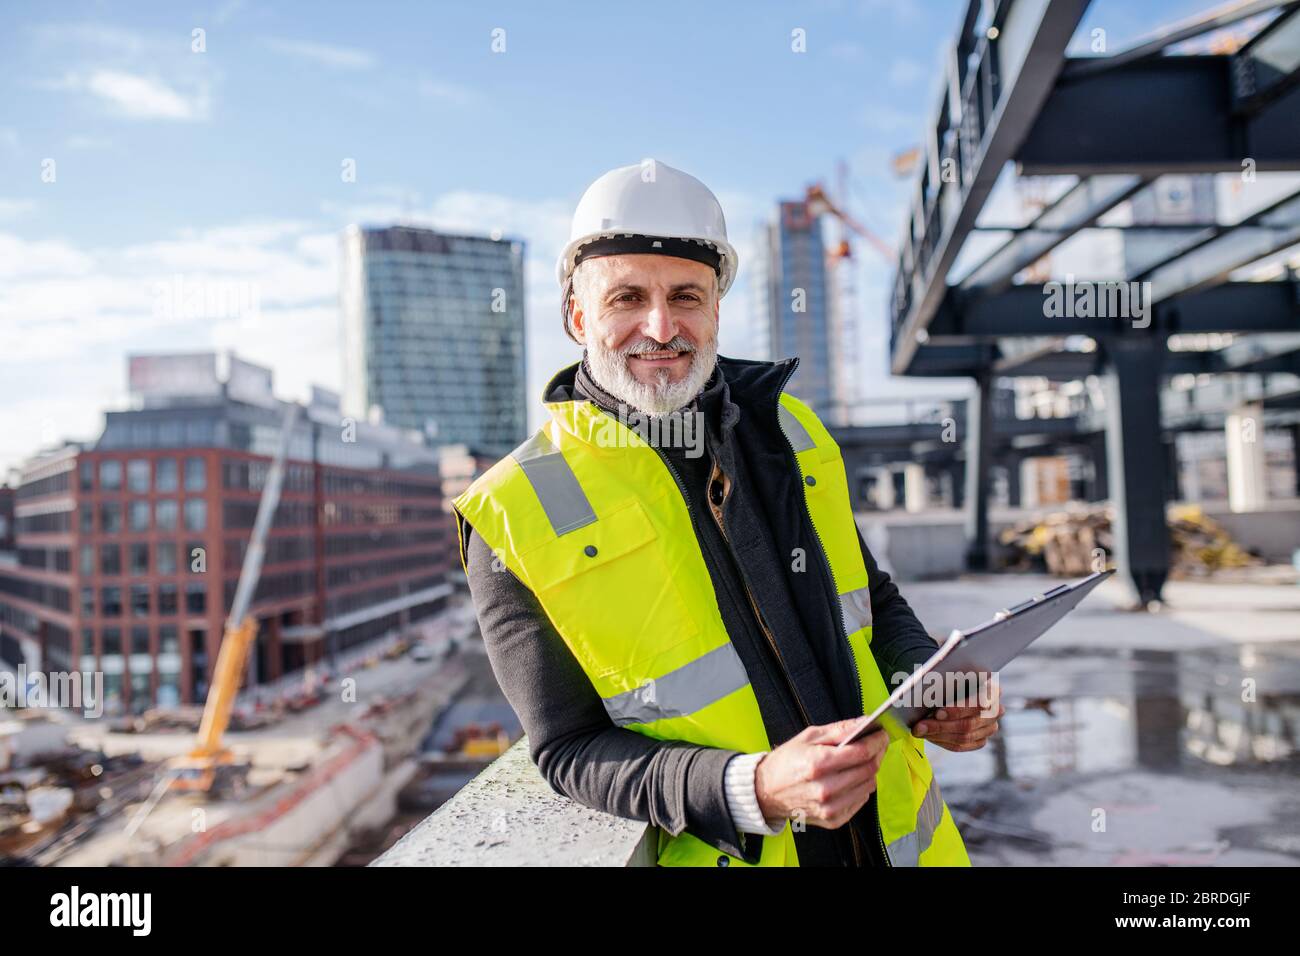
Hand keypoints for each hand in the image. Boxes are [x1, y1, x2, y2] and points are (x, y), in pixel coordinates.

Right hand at [754, 718, 888, 828]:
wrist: (766, 791)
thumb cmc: (786, 761)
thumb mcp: (809, 737)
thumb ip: (840, 729)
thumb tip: (864, 722)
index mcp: (818, 764)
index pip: (862, 752)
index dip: (877, 741)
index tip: (881, 734)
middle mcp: (826, 789)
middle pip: (869, 769)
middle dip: (877, 753)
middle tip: (876, 744)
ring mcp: (830, 807)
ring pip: (869, 785)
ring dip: (870, 771)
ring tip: (860, 761)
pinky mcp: (833, 819)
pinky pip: (861, 800)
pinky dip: (861, 787)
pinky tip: (850, 778)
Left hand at [913, 679, 1002, 751]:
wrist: (953, 688)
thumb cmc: (951, 678)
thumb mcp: (949, 675)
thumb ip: (946, 682)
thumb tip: (928, 688)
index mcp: (992, 689)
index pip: (980, 703)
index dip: (957, 710)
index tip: (937, 713)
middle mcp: (996, 710)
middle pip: (969, 724)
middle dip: (941, 726)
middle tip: (919, 726)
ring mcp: (990, 727)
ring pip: (964, 737)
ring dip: (938, 735)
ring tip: (919, 730)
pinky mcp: (981, 740)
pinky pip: (961, 746)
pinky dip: (942, 741)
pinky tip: (927, 735)